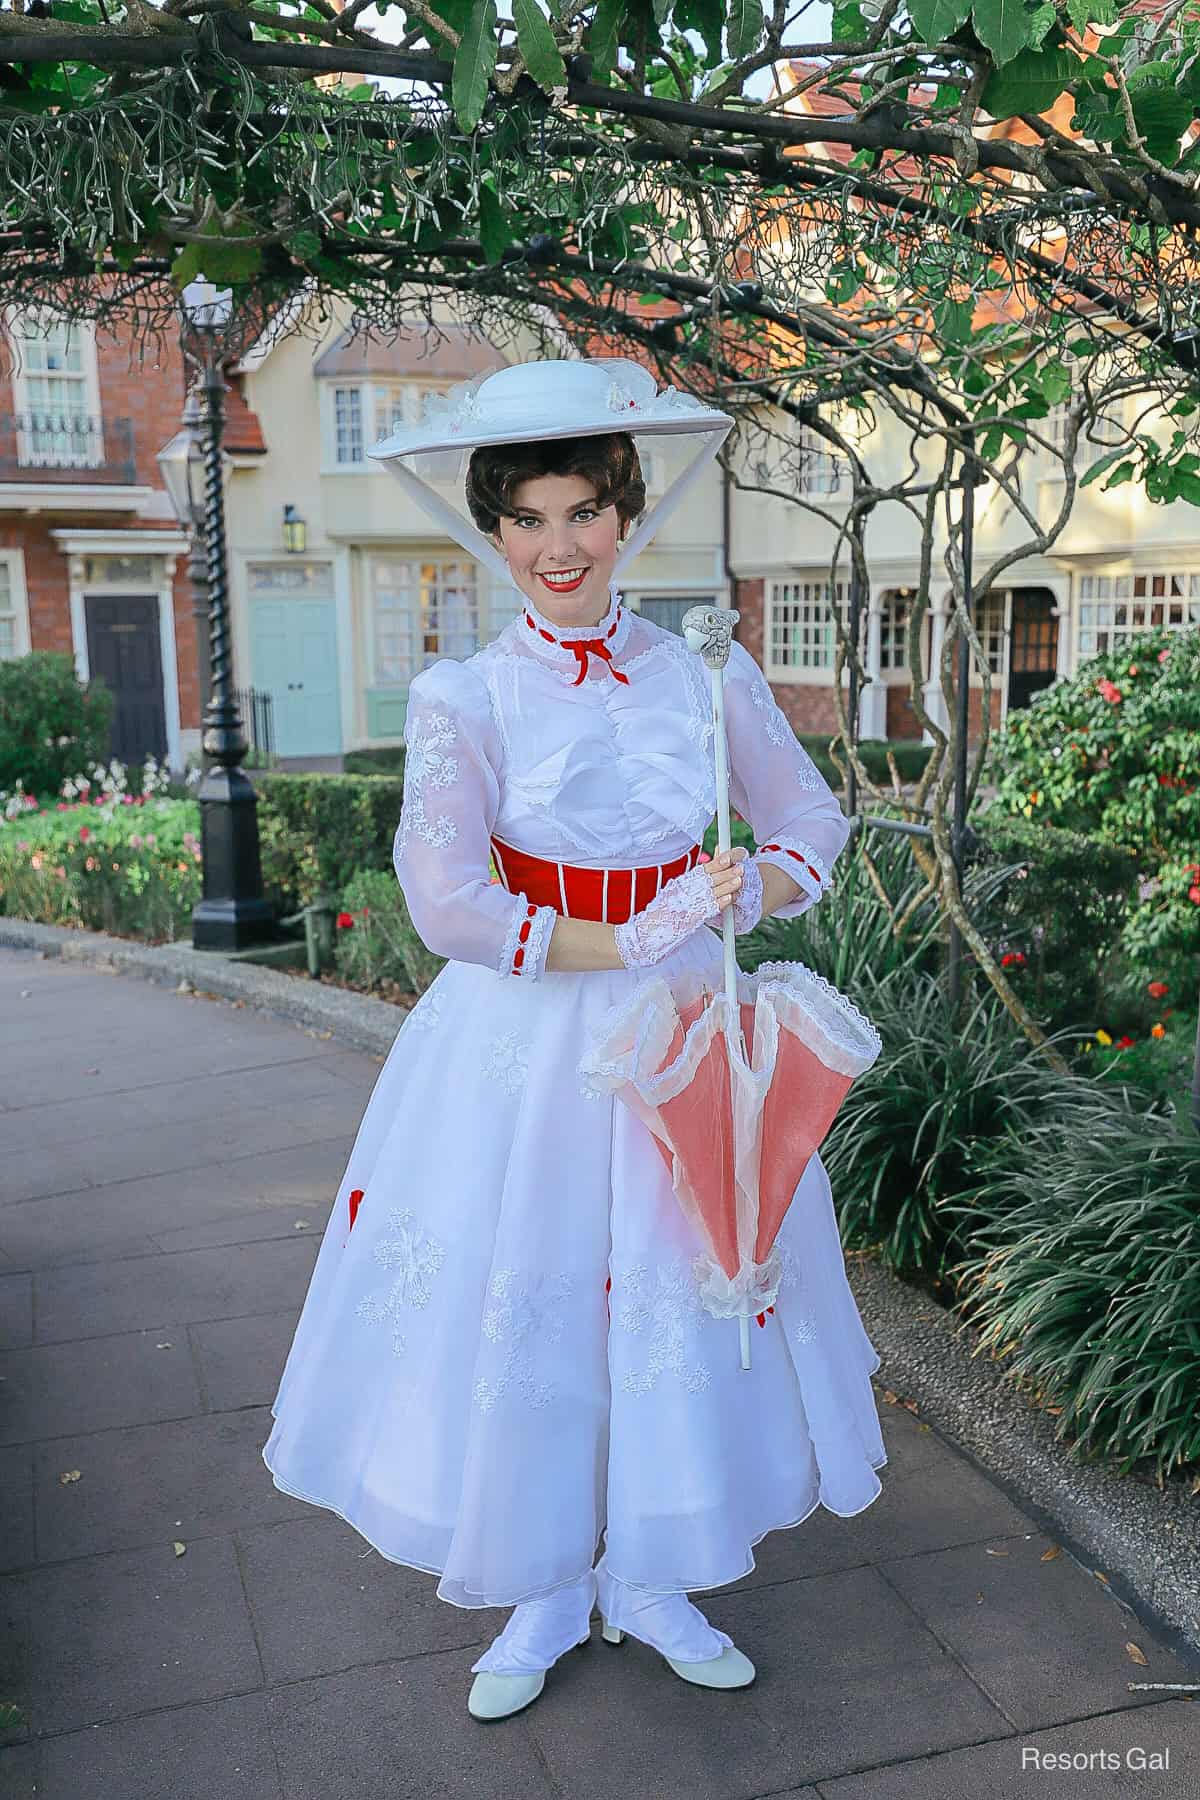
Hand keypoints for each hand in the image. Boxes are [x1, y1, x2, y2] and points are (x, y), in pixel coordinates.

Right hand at [613, 847, 758, 968]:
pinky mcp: (687, 921)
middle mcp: (681, 893)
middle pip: (707, 879)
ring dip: (726, 886)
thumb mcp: (671, 898)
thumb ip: (687, 889)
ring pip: (709, 893)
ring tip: (739, 880)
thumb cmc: (658, 919)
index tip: (728, 857)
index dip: (715, 863)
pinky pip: (706, 910)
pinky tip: (729, 898)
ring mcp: (685, 906)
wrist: (643, 937)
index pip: (700, 871)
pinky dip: (718, 904)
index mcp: (679, 886)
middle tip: (740, 866)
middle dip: (725, 872)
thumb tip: (703, 880)